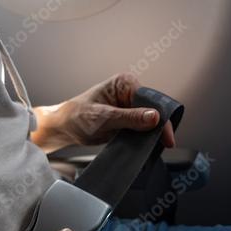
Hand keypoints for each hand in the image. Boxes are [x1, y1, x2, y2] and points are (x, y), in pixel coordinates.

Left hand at [32, 73, 175, 151]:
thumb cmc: (76, 117)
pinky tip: (146, 146)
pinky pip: (142, 128)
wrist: (65, 128)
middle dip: (158, 127)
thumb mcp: (103, 118)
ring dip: (152, 134)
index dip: (161, 118)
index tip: (166, 136)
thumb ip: (129, 118)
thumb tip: (154, 117)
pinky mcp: (128, 119)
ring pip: (150, 121)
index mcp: (124, 83)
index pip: (151, 99)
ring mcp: (129, 107)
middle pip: (154, 109)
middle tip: (164, 144)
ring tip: (153, 147)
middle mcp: (129, 92)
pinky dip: (145, 138)